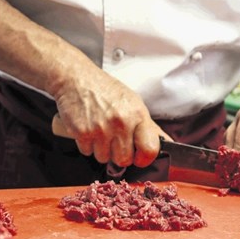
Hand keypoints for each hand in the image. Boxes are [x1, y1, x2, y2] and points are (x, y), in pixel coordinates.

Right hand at [52, 70, 170, 167]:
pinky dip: (86, 145)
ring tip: (99, 131)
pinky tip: (88, 129)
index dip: (144, 158)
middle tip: (114, 140)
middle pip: (124, 160)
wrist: (75, 78)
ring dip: (101, 150)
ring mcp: (101, 129)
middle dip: (118, 154)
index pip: (150, 149)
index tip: (139, 157)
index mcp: (137, 115)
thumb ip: (147, 125)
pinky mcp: (82, 133)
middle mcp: (121, 123)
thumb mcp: (132, 102)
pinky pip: (87, 152)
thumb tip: (164, 142)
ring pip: (104, 158)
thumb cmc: (104, 89)